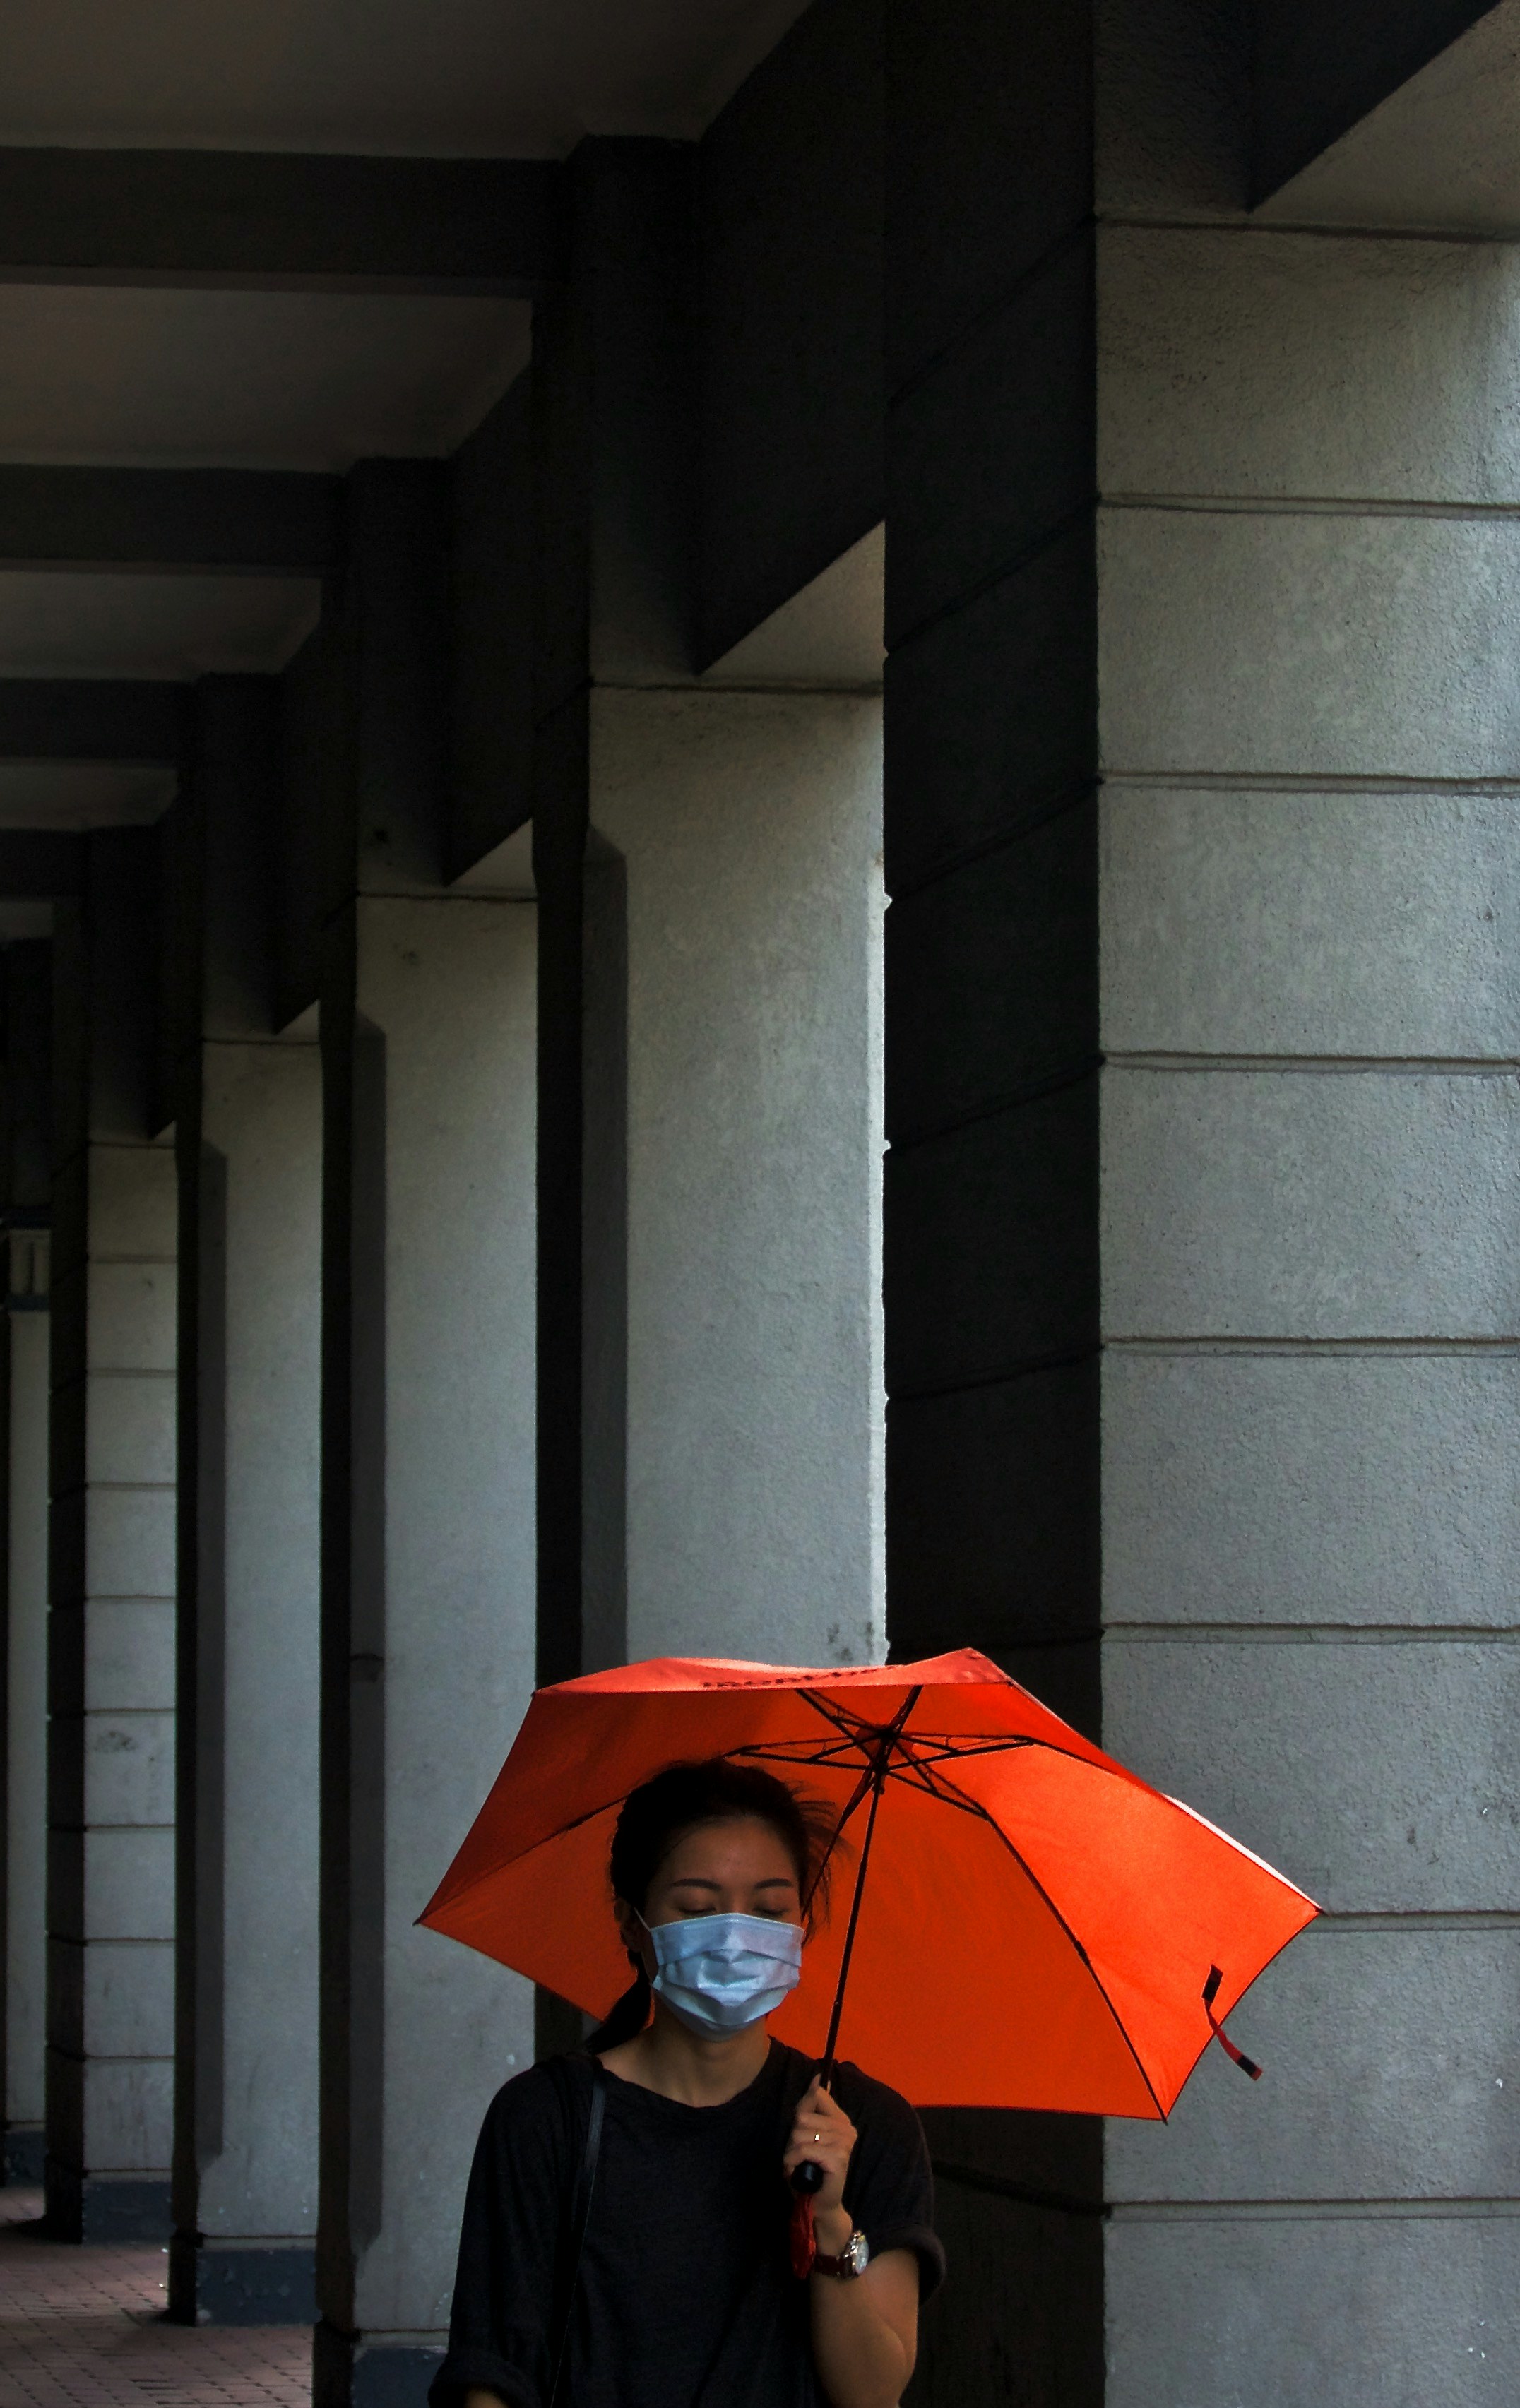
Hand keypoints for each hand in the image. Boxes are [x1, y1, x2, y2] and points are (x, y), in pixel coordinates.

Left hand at [783, 2074, 857, 2239]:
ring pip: (800, 2134)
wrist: (818, 2203)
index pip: (817, 2096)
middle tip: (801, 2155)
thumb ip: (810, 2106)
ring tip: (800, 2164)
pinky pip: (803, 2149)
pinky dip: (793, 2161)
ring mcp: (844, 2143)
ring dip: (791, 2152)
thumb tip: (817, 2077)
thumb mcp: (806, 2133)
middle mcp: (847, 2128)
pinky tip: (798, 2171)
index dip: (802, 2112)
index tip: (805, 2132)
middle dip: (793, 2138)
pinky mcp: (838, 2158)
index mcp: (841, 2120)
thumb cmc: (809, 2168)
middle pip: (802, 2116)